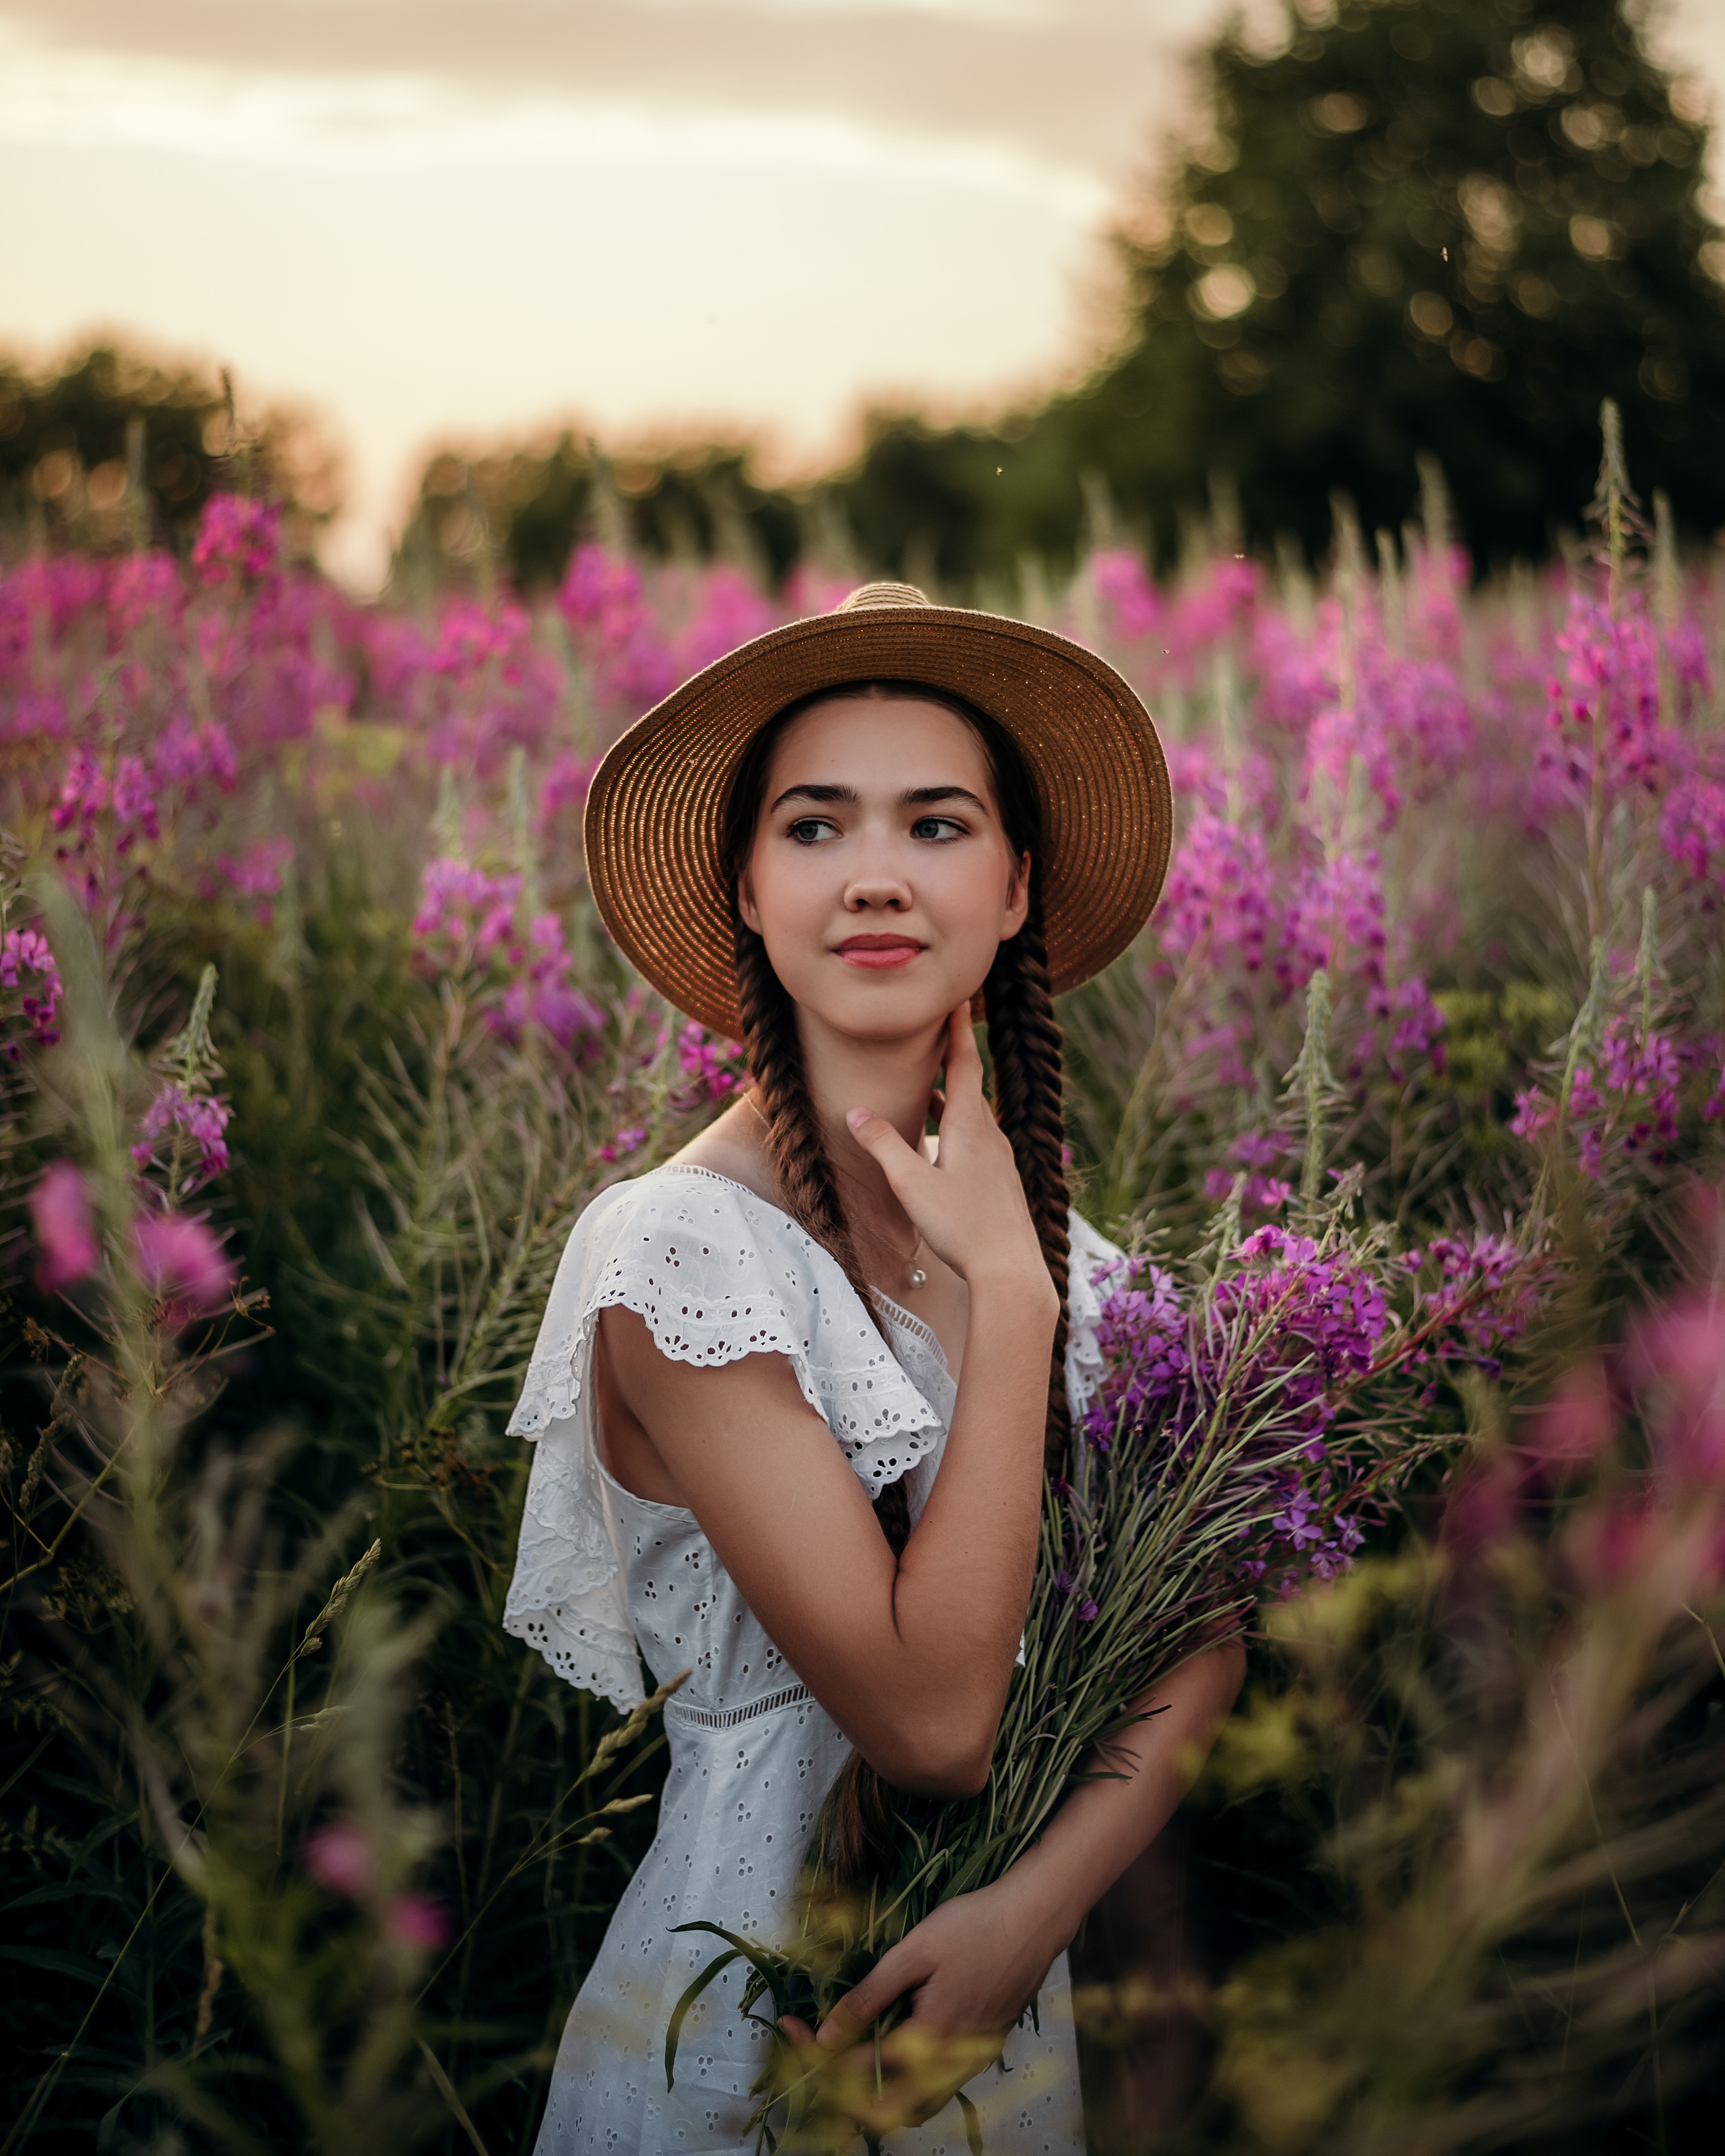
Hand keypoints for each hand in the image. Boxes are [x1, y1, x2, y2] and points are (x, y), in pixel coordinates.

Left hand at [778, 1878, 1064, 2134]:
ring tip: (855, 2041)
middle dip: (849, 2087)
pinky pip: (941, 2077)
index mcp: (932, 2040)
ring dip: (881, 2082)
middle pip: (891, 2106)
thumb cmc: (977, 1925)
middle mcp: (954, 2062)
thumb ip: (870, 1996)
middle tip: (822, 2049)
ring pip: (919, 2097)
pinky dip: (912, 2068)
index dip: (819, 2055)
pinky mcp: (987, 2045)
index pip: (862, 2069)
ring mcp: (974, 2057)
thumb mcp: (915, 1952)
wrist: (1038, 1915)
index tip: (791, 2031)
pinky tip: (900, 2028)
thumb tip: (828, 2034)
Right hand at [844, 1006, 1052, 1304]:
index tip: (958, 998)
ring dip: (950, 1099)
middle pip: (969, 1087)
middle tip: (935, 1033)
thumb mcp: (911, 1183)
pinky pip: (977, 1142)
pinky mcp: (1001, 1183)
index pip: (965, 1063)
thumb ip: (883, 1144)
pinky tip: (944, 1146)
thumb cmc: (961, 1226)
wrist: (1010, 1270)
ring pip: (972, 1117)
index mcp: (971, 1126)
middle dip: (951, 1059)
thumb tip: (856, 1112)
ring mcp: (999, 1160)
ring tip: (928, 1089)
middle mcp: (990, 1135)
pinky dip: (958, 1128)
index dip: (958, 1029)